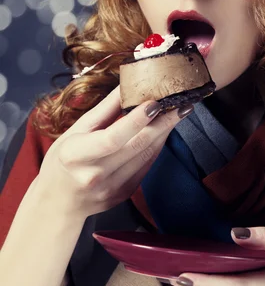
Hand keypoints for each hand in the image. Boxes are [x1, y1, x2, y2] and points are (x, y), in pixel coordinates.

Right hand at [34, 85, 191, 219]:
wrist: (60, 201)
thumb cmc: (65, 159)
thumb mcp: (76, 130)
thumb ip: (105, 109)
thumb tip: (128, 84)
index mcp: (77, 155)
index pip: (112, 138)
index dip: (136, 120)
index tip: (155, 103)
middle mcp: (95, 175)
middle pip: (137, 146)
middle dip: (164, 122)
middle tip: (182, 103)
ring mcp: (112, 188)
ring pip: (147, 155)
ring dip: (165, 131)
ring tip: (179, 111)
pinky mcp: (125, 193)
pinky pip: (147, 165)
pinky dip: (157, 145)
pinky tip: (164, 130)